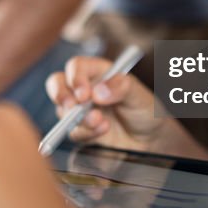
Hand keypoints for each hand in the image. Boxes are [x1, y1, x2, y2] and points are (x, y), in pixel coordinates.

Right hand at [45, 55, 165, 152]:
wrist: (149, 140)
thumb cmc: (145, 110)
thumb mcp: (140, 95)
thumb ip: (122, 87)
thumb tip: (99, 91)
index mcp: (98, 72)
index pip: (77, 67)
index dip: (76, 78)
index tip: (84, 94)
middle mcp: (85, 88)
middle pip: (57, 83)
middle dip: (60, 94)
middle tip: (72, 106)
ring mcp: (80, 110)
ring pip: (62, 110)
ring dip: (78, 118)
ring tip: (100, 121)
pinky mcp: (81, 130)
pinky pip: (73, 131)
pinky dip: (86, 132)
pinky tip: (103, 130)